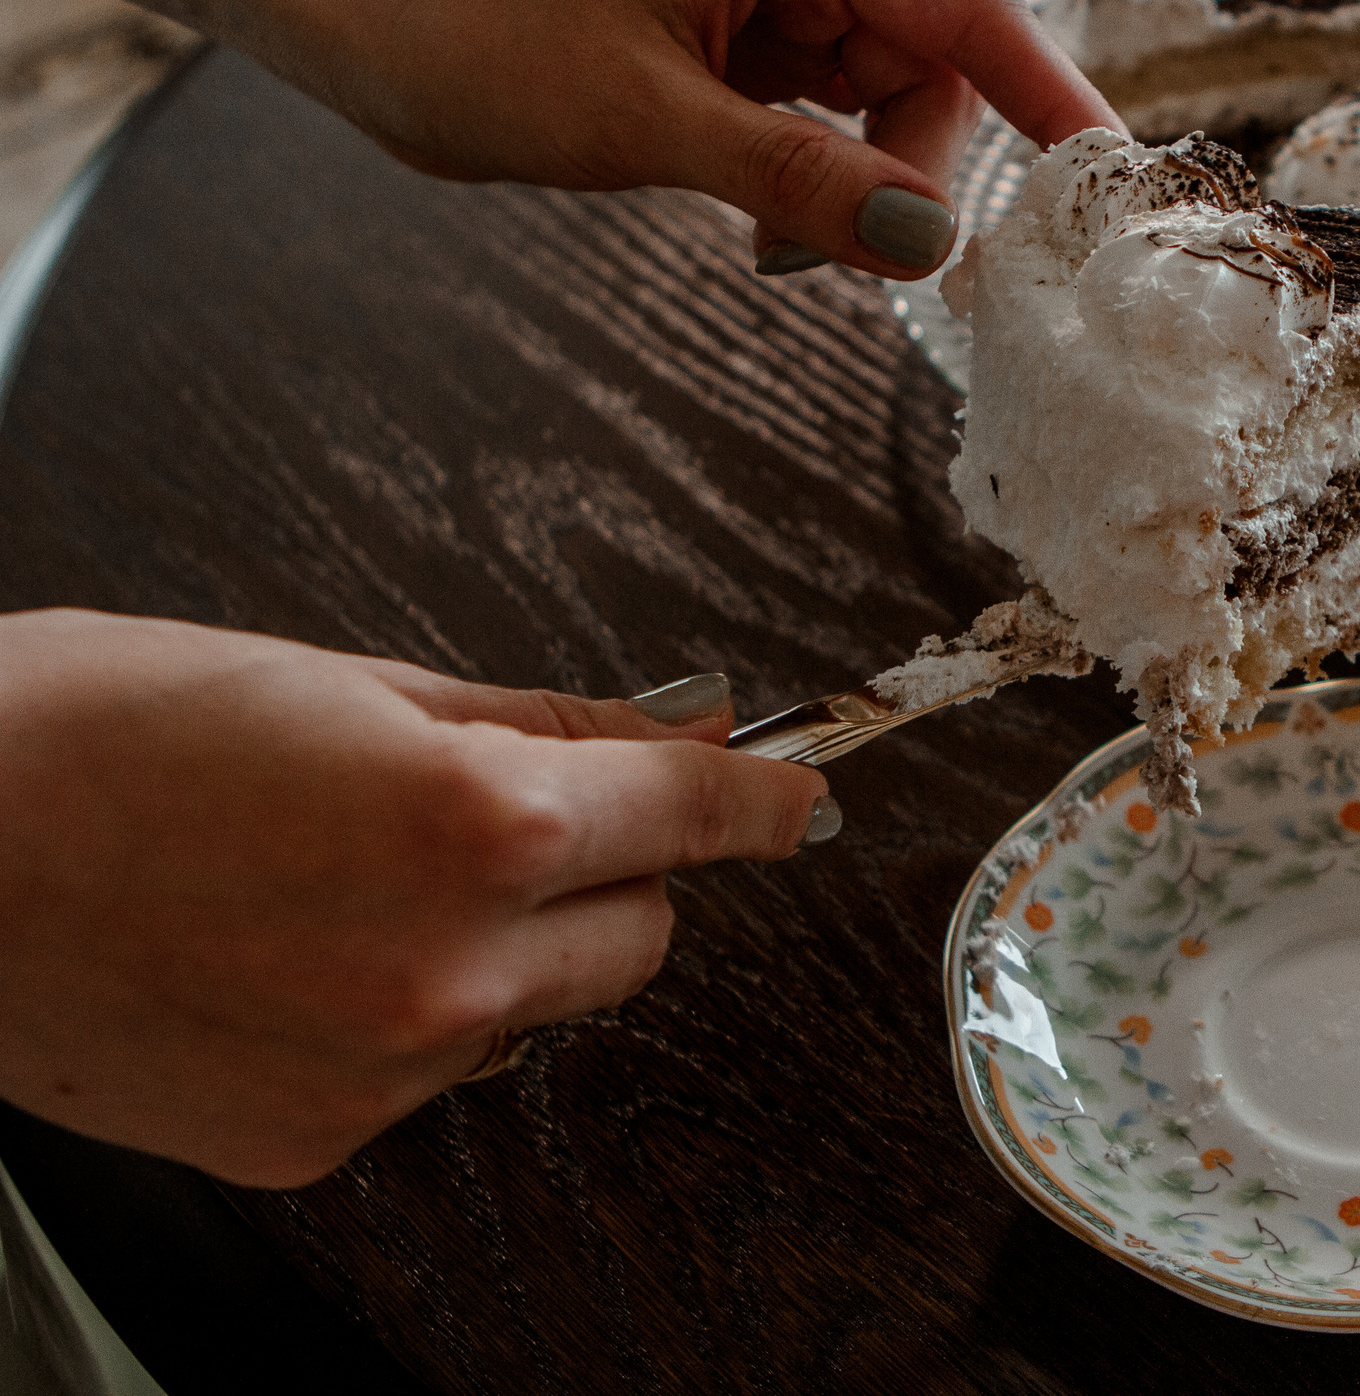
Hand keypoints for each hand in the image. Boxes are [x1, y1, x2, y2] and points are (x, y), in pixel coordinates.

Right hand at [0, 609, 831, 1187]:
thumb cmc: (97, 736)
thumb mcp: (344, 681)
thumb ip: (533, 722)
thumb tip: (665, 731)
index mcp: (474, 823)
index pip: (690, 811)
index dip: (760, 797)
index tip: (800, 798)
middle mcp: (448, 966)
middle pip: (642, 929)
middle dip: (611, 868)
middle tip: (515, 812)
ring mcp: (383, 1070)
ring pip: (536, 1004)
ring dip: (503, 945)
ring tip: (350, 880)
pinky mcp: (314, 1140)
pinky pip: (431, 1070)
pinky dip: (405, 1016)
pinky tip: (295, 954)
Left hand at [306, 0, 1122, 278]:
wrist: (366, 25)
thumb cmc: (483, 41)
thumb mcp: (650, 124)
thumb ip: (801, 183)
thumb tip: (929, 244)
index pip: (966, 11)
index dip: (1050, 98)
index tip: (1115, 177)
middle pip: (935, 70)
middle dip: (910, 169)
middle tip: (849, 253)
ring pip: (889, 109)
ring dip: (857, 186)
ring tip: (769, 239)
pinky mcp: (749, 45)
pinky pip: (834, 125)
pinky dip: (819, 184)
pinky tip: (758, 219)